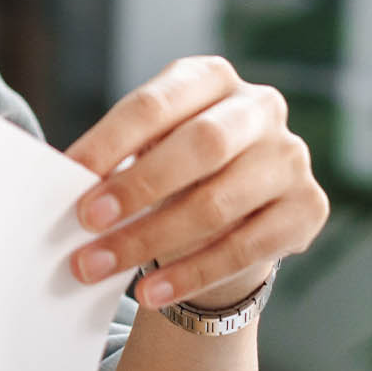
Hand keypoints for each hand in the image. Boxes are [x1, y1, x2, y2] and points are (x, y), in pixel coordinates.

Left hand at [64, 55, 328, 311]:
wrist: (236, 211)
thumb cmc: (175, 169)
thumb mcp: (149, 149)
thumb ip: (116, 161)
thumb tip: (63, 183)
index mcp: (210, 77)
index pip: (156, 103)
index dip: (110, 139)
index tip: (69, 172)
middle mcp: (259, 108)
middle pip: (201, 146)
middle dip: (138, 186)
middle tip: (86, 220)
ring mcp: (290, 158)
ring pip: (219, 204)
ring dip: (151, 239)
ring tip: (99, 265)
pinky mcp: (308, 208)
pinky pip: (246, 248)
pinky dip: (192, 274)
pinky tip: (152, 292)